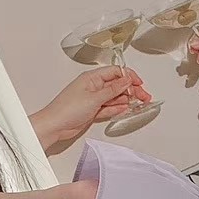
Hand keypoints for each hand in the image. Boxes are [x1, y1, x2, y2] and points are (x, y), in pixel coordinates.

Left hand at [30, 65, 151, 156]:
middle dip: (131, 90)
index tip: (139, 84)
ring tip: (138, 104)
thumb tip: (126, 80)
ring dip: (126, 100)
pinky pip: (109, 108)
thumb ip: (113, 89)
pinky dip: (117, 108)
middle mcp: (93, 87)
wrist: (55, 126)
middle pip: (117, 85)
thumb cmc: (67, 109)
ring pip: (114, 97)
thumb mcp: (94, 97)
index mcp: (92, 78)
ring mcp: (93, 99)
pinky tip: (125, 109)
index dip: (129, 77)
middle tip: (143, 97)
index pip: (116, 72)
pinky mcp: (92, 111)